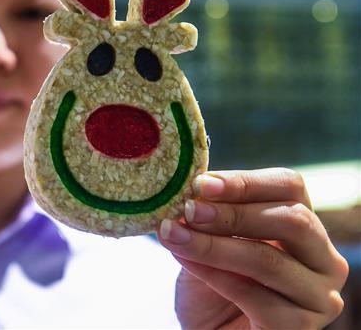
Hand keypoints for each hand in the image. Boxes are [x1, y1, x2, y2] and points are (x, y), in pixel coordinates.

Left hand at [158, 168, 348, 328]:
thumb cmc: (212, 284)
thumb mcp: (208, 240)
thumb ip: (208, 217)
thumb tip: (190, 193)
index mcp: (305, 227)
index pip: (290, 187)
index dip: (246, 182)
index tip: (200, 184)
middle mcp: (324, 260)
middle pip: (292, 220)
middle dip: (232, 213)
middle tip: (188, 210)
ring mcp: (319, 297)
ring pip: (268, 259)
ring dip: (213, 245)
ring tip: (173, 234)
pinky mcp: (300, 328)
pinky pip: (254, 297)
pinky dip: (213, 275)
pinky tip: (185, 261)